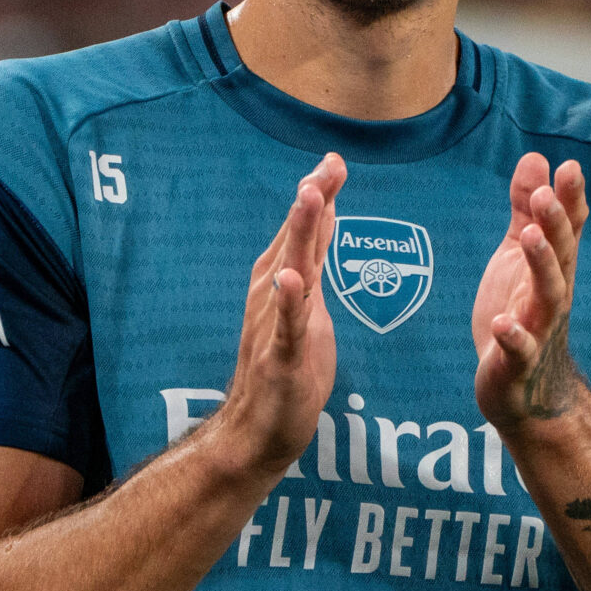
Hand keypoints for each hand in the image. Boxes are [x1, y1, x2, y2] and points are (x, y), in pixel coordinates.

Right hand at [213, 153, 345, 477]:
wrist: (255, 430)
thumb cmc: (286, 368)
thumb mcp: (309, 306)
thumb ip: (315, 262)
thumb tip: (326, 214)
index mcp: (284, 281)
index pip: (307, 231)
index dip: (321, 195)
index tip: (334, 160)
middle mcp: (273, 294)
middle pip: (297, 240)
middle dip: (312, 201)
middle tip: (327, 166)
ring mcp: (274, 325)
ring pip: (290, 271)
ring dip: (299, 234)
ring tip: (310, 197)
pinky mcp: (279, 357)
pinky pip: (285, 326)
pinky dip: (288, 301)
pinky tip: (292, 279)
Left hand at [473, 153, 589, 430]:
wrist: (524, 394)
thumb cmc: (521, 317)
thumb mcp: (517, 258)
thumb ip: (525, 212)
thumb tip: (536, 158)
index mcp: (552, 270)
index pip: (567, 230)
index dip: (570, 200)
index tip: (570, 167)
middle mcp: (550, 297)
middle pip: (561, 256)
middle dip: (556, 225)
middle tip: (546, 194)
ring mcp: (537, 331)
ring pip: (547, 296)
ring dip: (541, 266)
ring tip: (529, 238)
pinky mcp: (517, 365)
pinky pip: (519, 351)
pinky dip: (514, 338)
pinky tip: (502, 324)